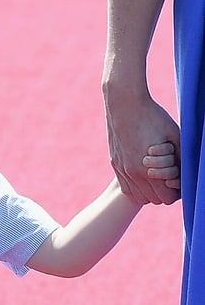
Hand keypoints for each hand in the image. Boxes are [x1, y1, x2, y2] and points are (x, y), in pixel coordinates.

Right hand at [104, 90, 180, 205]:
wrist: (123, 104)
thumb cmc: (152, 116)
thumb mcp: (174, 134)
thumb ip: (181, 155)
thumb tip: (188, 170)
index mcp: (149, 169)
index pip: (166, 198)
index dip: (176, 192)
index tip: (180, 181)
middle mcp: (133, 174)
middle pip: (154, 200)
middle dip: (164, 192)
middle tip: (171, 178)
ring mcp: (122, 171)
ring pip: (139, 197)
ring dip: (150, 191)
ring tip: (158, 178)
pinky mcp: (116, 165)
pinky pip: (127, 188)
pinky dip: (137, 187)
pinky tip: (144, 175)